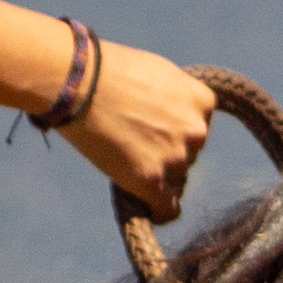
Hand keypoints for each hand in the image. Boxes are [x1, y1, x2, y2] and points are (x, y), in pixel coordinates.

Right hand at [68, 39, 214, 215]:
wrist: (79, 82)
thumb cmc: (109, 71)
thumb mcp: (157, 74)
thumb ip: (173, 100)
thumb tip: (171, 120)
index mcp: (202, 101)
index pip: (198, 129)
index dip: (173, 132)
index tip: (151, 130)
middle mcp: (196, 130)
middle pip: (188, 156)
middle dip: (165, 155)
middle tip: (132, 145)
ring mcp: (175, 157)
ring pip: (175, 181)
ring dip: (156, 178)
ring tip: (124, 161)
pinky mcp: (151, 180)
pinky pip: (166, 209)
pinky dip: (157, 211)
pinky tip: (147, 209)